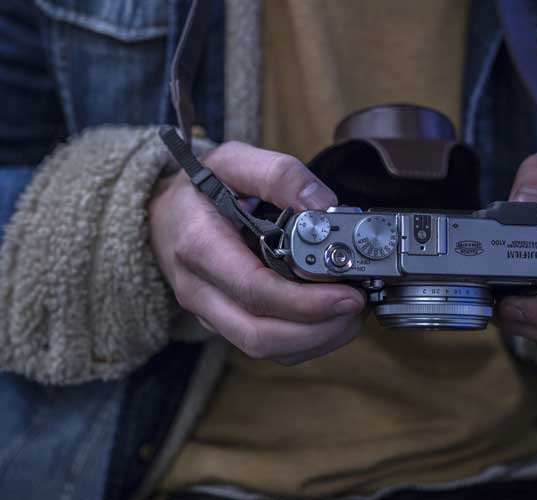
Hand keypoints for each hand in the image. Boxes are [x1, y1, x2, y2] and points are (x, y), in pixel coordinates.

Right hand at [149, 141, 364, 364]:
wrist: (161, 215)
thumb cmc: (198, 188)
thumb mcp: (231, 161)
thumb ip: (278, 174)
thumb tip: (324, 205)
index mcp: (199, 247)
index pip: (255, 290)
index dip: (306, 302)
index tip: (349, 294)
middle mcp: (200, 290)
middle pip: (260, 335)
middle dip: (318, 330)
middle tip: (357, 306)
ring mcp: (210, 313)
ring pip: (266, 350)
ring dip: (317, 340)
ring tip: (351, 314)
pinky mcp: (224, 324)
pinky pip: (267, 348)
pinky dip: (305, 342)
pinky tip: (331, 319)